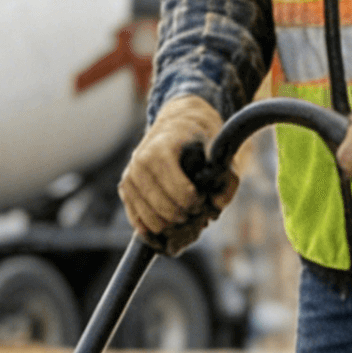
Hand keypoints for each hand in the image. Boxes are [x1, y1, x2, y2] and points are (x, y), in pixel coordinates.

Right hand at [119, 94, 237, 253]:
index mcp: (162, 149)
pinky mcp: (124, 188)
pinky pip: (136, 221)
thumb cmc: (200, 137)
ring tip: (183, 212)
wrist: (176, 123)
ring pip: (151, 221)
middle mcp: (140, 162)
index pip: (182, 193)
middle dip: (186, 216)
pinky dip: (153, 229)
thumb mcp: (219, 149)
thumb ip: (227, 176)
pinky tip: (167, 224)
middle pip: (166, 210)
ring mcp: (129, 176)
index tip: (203, 197)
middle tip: (196, 208)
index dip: (197, 203)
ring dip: (171, 225)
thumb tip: (217, 205)